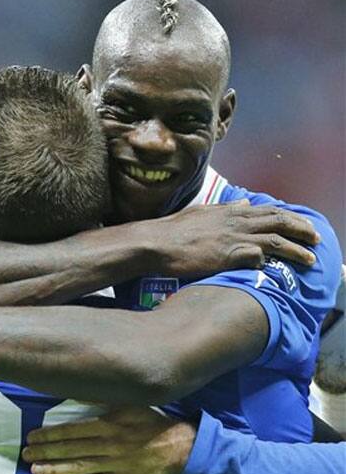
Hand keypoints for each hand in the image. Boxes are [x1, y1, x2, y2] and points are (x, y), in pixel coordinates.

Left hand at [22, 406, 195, 473]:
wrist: (179, 449)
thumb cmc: (151, 423)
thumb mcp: (129, 405)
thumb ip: (103, 402)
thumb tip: (79, 395)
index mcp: (108, 423)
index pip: (72, 429)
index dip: (50, 434)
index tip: (33, 436)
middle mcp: (107, 444)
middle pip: (70, 448)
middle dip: (45, 451)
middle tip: (26, 453)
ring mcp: (112, 464)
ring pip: (77, 467)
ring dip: (54, 468)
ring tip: (34, 470)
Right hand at [154, 200, 319, 277]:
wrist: (157, 243)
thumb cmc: (175, 230)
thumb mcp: (202, 212)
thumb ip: (225, 208)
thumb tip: (243, 203)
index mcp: (231, 211)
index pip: (270, 211)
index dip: (290, 217)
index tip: (302, 225)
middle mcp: (237, 221)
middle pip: (279, 222)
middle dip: (301, 230)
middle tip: (316, 238)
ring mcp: (234, 238)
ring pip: (275, 240)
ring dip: (296, 249)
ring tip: (310, 258)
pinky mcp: (228, 255)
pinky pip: (257, 257)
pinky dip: (269, 262)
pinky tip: (277, 270)